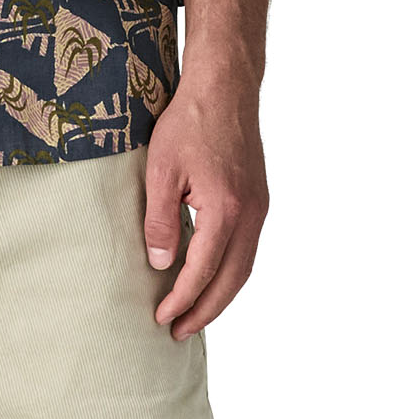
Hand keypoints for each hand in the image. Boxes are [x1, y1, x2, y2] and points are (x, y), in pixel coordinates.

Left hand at [142, 66, 268, 340]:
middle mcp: (250, 215)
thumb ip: (160, 219)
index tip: (161, 317)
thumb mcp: (161, 169)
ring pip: (244, 267)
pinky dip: (230, 271)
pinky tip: (211, 275)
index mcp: (225, 210)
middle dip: (205, 310)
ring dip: (220, 295)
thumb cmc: (189, 121)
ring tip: (194, 313)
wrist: (225, 87)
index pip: (202, 271)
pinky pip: (247, 248)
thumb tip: (160, 264)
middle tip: (179, 331)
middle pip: (231, 280)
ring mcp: (259, 207)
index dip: (181, 299)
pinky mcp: (259, 198)